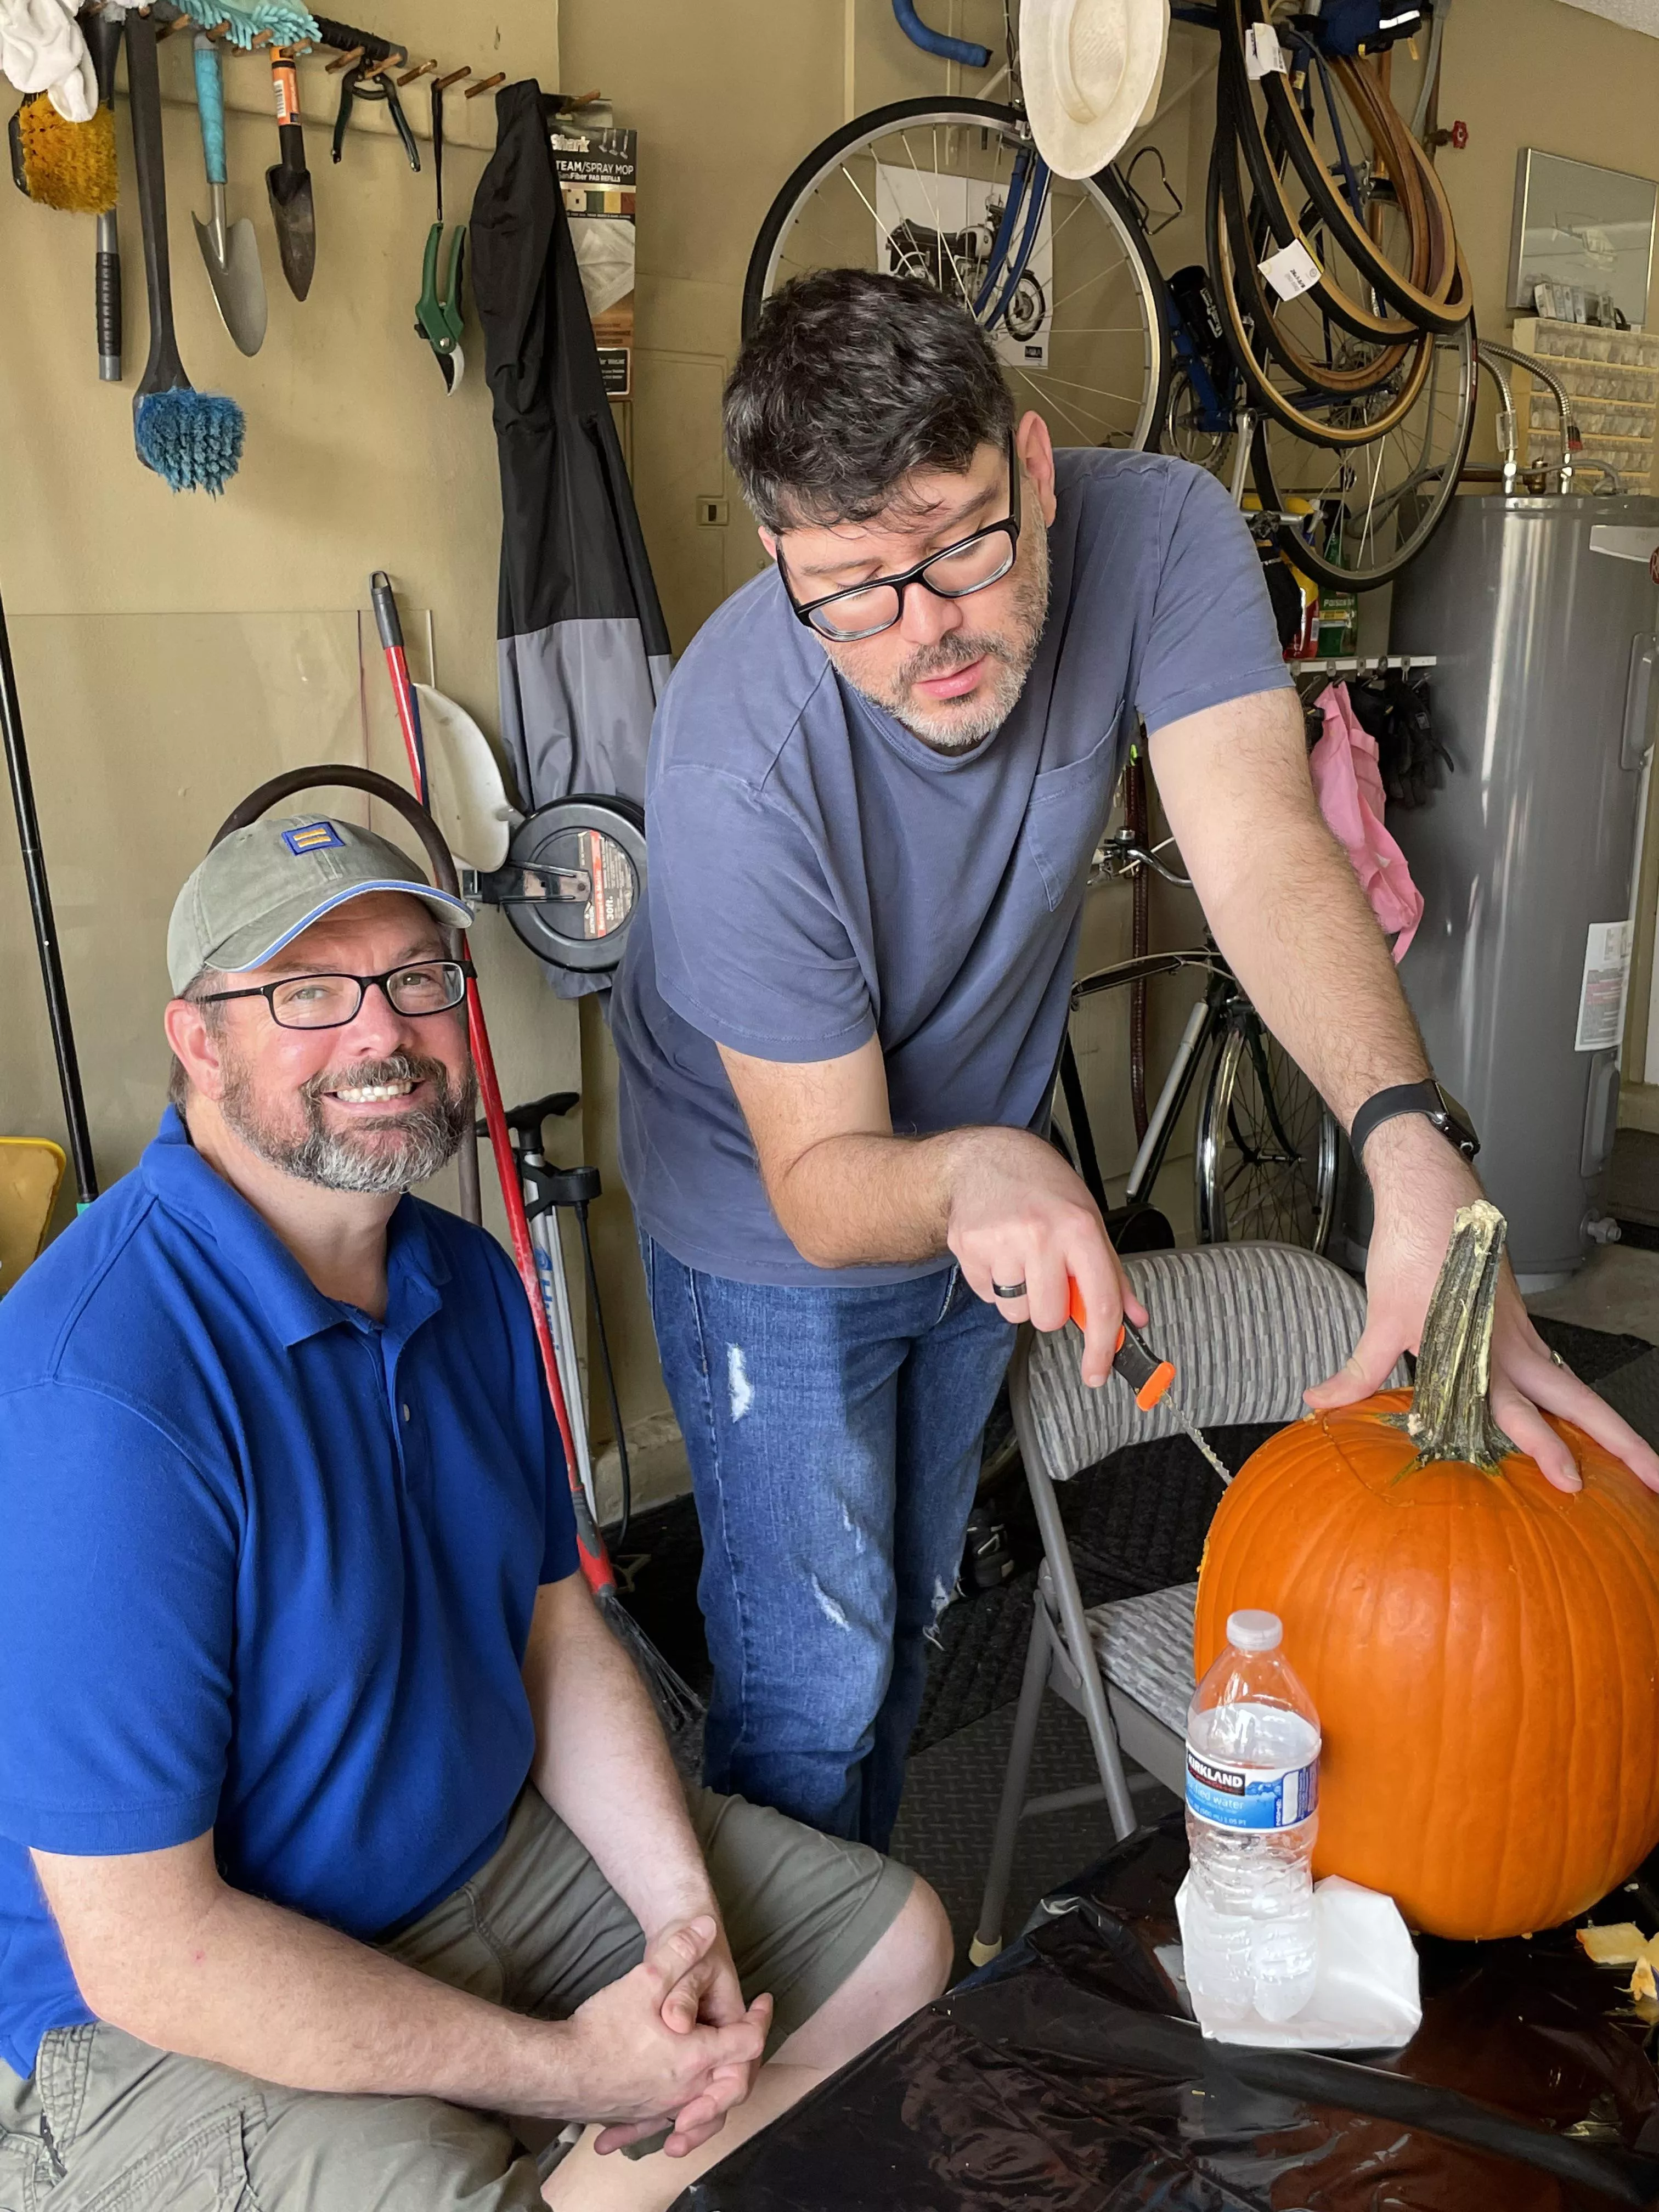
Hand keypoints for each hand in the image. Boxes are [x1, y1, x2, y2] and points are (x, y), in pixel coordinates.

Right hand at [560, 1916, 770, 2157]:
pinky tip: (661, 2108)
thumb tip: (706, 1925)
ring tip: (715, 2067)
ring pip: (701, 2104)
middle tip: (742, 2029)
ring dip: (713, 2086)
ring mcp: (661, 2107)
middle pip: (731, 2079)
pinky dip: (674, 2109)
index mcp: (696, 2058)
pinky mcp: (636, 2116)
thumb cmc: (603, 2030)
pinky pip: (665, 2118)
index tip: (762, 2000)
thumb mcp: (645, 1979)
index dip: (761, 2019)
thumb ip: (679, 1950)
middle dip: (741, 2055)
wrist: (557, 2073)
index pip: (749, 2043)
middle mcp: (686, 2090)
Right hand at [944, 1126, 1145, 1385]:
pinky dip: (995, 1282)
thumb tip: (1134, 1318)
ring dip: (1020, 1295)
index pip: (1099, 1304)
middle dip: (1049, 1307)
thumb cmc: (1044, 1190)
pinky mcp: (967, 1247)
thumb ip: (1111, 1275)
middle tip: (1046, 1275)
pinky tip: (998, 1251)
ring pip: (1015, 1311)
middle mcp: (1040, 1235)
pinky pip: (987, 1296)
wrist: (987, 1158)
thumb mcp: (1088, 1221)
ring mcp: (1000, 1242)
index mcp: (1080, 1228)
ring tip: (1019, 1257)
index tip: (1096, 1372)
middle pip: (1048, 1318)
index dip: (1100, 1347)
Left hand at [1304, 1120, 1658, 1493]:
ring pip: (1575, 1389)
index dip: (1546, 1448)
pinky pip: (1556, 1372)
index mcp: (1483, 1353)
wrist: (1434, 1196)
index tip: (1571, 1482)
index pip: (1521, 1413)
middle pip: (1578, 1403)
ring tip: (1642, 1466)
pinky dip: (1576, 1403)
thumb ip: (1359, 1370)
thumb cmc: (1413, 1251)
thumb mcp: (1380, 1317)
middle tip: (1655, 1481)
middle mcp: (1513, 1350)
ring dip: (1608, 1426)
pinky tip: (1584, 1427)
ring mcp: (1522, 1337)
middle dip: (1619, 1444)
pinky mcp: (1519, 1326)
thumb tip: (1319, 1402)